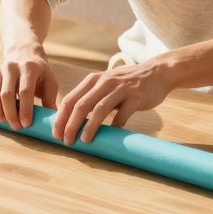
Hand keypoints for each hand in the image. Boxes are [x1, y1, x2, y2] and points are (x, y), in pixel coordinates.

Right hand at [0, 45, 58, 130]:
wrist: (24, 56)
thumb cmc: (39, 74)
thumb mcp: (50, 83)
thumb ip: (51, 100)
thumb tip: (51, 121)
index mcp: (29, 67)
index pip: (25, 92)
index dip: (25, 110)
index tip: (26, 124)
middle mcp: (11, 66)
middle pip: (6, 95)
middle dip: (11, 114)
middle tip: (16, 126)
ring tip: (6, 121)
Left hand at [52, 58, 177, 144]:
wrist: (156, 73)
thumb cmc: (126, 84)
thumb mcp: (104, 85)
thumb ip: (90, 98)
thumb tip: (71, 121)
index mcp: (92, 80)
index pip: (70, 99)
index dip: (61, 117)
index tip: (55, 134)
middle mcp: (104, 82)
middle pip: (81, 105)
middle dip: (70, 124)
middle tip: (66, 141)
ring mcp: (120, 88)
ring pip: (100, 109)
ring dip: (90, 126)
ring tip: (84, 140)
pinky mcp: (136, 96)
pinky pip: (123, 114)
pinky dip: (116, 125)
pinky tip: (112, 134)